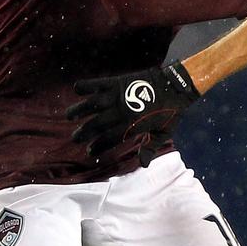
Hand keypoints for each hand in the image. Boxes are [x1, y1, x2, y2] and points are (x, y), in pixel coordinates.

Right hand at [67, 62, 200, 166]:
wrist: (177, 85)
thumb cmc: (171, 110)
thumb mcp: (164, 133)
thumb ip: (151, 147)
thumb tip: (143, 164)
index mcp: (133, 125)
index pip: (109, 139)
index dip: (98, 146)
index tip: (89, 151)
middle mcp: (123, 110)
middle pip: (97, 123)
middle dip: (84, 132)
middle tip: (75, 138)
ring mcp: (120, 95)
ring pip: (93, 104)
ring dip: (79, 110)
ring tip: (69, 116)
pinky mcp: (119, 81)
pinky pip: (99, 83)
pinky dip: (87, 85)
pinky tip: (77, 89)